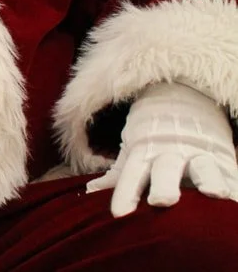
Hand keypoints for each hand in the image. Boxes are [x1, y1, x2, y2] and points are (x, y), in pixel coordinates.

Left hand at [86, 82, 237, 216]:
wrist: (182, 100)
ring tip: (215, 193)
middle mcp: (170, 153)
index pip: (131, 174)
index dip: (124, 194)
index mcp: (144, 152)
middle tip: (161, 201)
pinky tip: (234, 199)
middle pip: (166, 169)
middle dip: (163, 184)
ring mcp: (199, 153)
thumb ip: (117, 175)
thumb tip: (90, 192)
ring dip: (208, 179)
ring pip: (204, 166)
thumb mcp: (133, 151)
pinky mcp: (223, 157)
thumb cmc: (152, 135)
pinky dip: (233, 185)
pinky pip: (230, 173)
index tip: (118, 215)